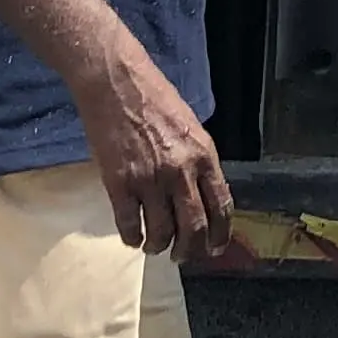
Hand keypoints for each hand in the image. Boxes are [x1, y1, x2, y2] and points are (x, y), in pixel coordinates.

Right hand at [77, 38, 234, 258]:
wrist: (115, 82)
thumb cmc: (154, 98)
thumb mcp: (190, 127)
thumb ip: (198, 161)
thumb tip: (201, 194)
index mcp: (204, 155)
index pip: (221, 206)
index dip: (219, 234)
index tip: (214, 249)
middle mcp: (181, 171)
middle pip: (193, 227)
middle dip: (189, 250)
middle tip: (181, 255)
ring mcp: (150, 179)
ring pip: (161, 232)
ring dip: (159, 246)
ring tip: (155, 246)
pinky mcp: (119, 183)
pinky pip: (129, 224)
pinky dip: (132, 237)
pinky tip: (132, 237)